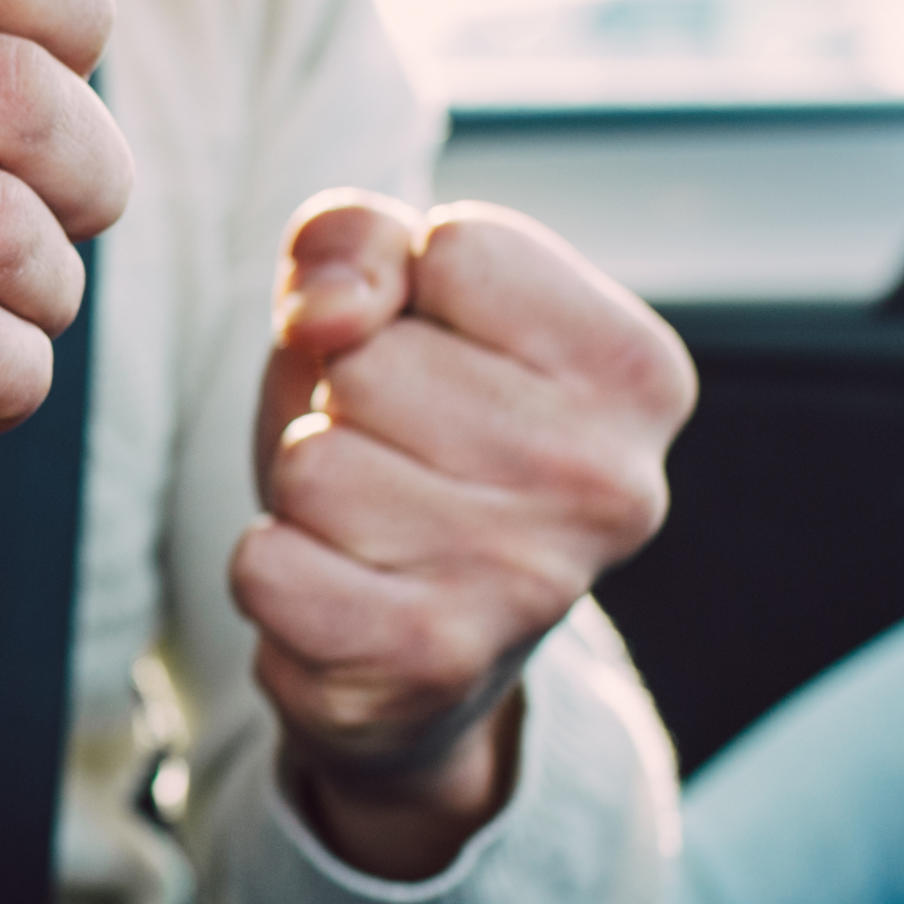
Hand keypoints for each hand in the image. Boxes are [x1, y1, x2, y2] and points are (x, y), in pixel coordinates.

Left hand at [233, 192, 691, 881]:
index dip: (405, 298)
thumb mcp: (397, 305)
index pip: (454, 249)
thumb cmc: (412, 442)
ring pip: (314, 464)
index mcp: (636, 370)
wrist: (420, 650)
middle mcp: (609, 484)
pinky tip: (339, 590)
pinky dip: (272, 569)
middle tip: (397, 459)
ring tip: (370, 524)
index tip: (443, 362)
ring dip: (306, 488)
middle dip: (347, 399)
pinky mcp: (429, 663)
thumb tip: (330, 313)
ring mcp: (526, 583)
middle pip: (371, 362)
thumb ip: (356, 241)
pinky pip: (268, 564)